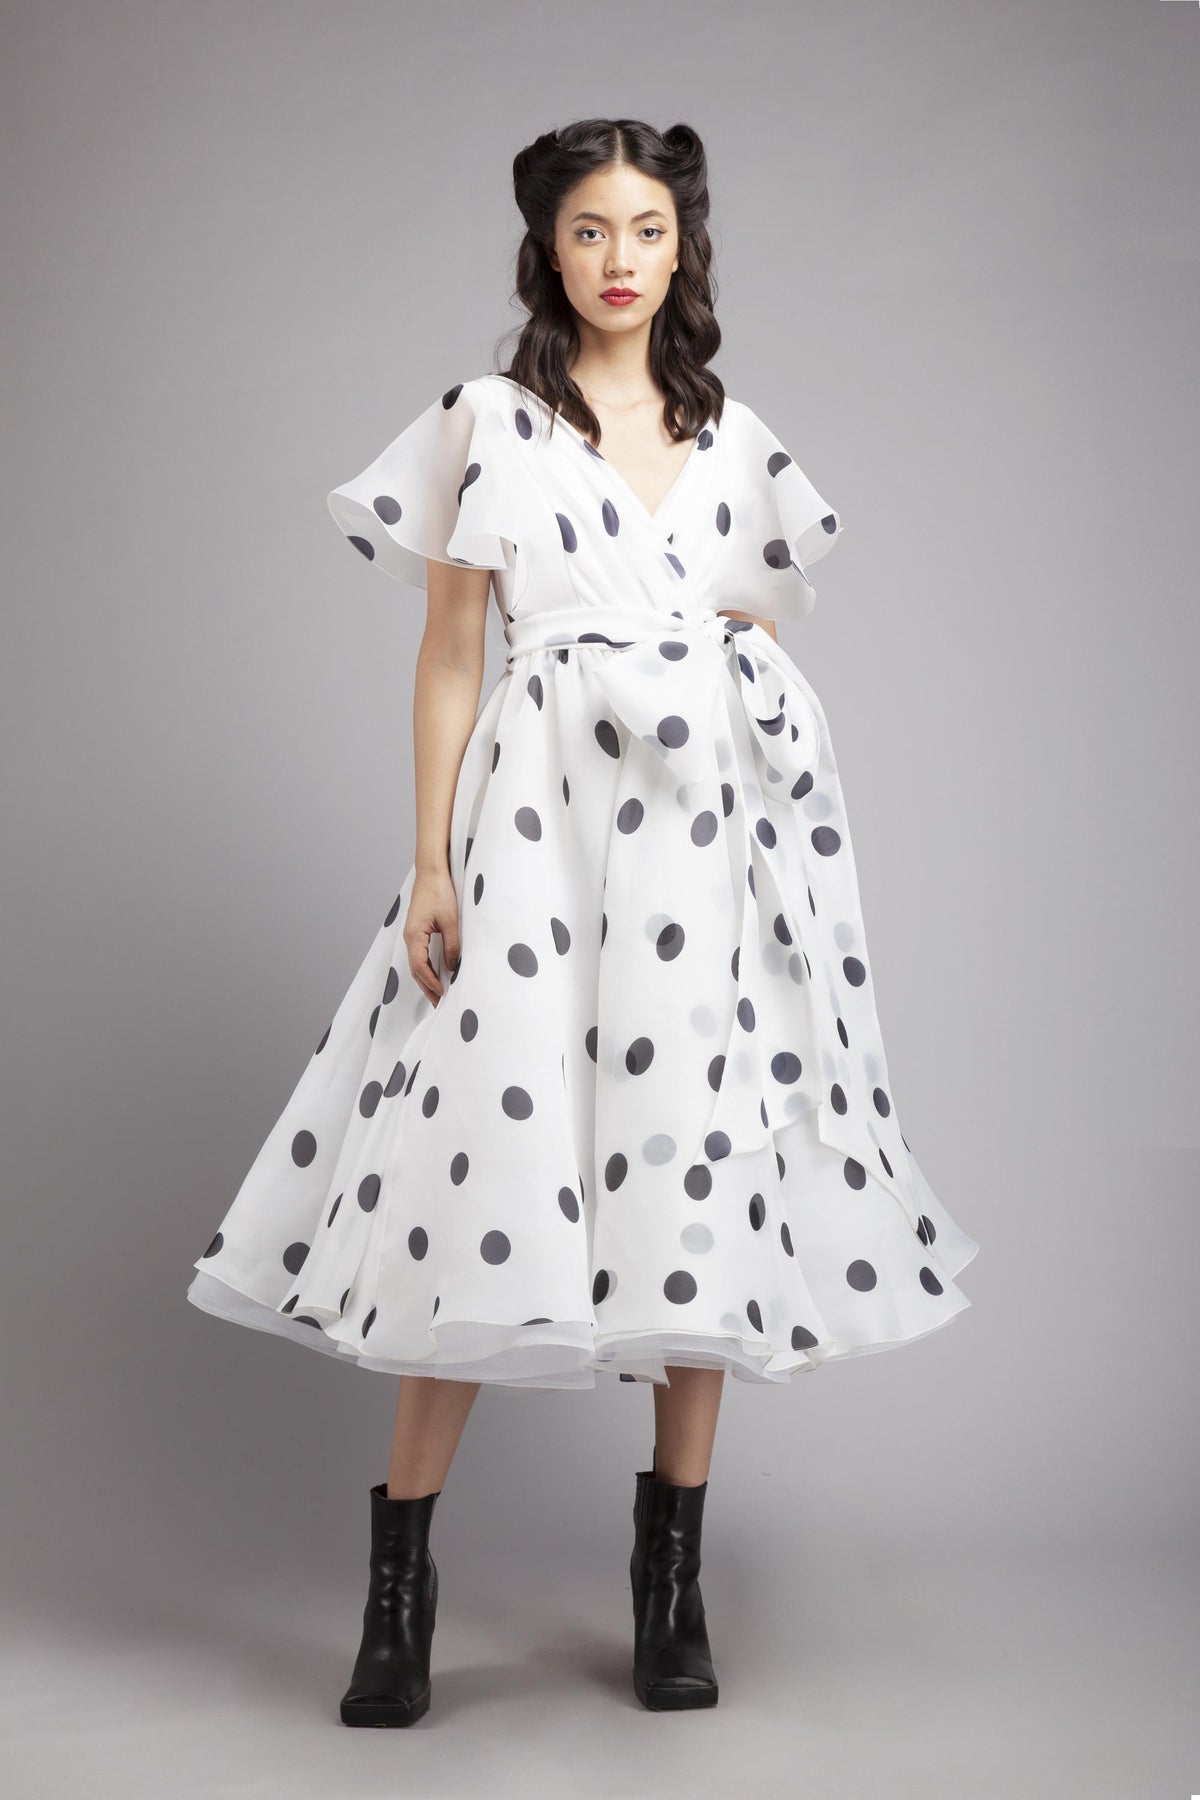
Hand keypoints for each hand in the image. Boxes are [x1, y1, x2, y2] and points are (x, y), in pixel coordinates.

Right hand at [404, 866, 461, 1005]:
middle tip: (439, 1004)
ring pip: (417, 963)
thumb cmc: (439, 891)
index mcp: (414, 935)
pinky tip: (436, 973)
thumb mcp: (451, 920)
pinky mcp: (417, 930)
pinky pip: (420, 954)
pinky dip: (426, 967)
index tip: (443, 994)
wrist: (431, 871)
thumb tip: (452, 966)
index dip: (430, 982)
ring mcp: (412, 934)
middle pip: (415, 969)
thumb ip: (452, 945)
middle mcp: (409, 937)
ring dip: (426, 979)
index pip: (419, 967)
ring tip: (438, 994)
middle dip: (427, 987)